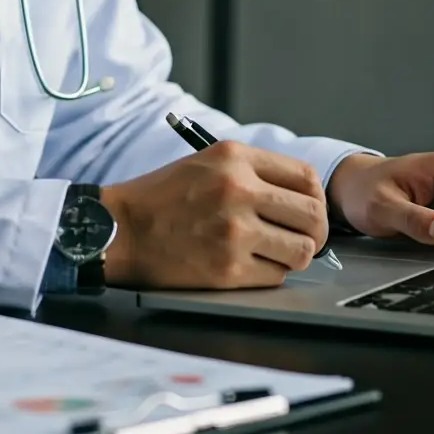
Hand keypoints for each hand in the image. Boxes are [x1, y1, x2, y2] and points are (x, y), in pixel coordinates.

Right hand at [100, 141, 328, 289]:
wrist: (119, 230)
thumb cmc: (162, 197)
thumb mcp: (207, 162)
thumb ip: (254, 171)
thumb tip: (302, 196)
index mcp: (235, 158)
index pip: (306, 177)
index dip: (315, 198)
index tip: (308, 210)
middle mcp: (238, 190)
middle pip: (313, 215)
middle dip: (314, 231)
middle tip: (303, 239)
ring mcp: (234, 231)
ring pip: (301, 250)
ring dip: (293, 255)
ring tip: (274, 253)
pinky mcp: (227, 268)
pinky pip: (276, 275)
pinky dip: (269, 273)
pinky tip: (249, 264)